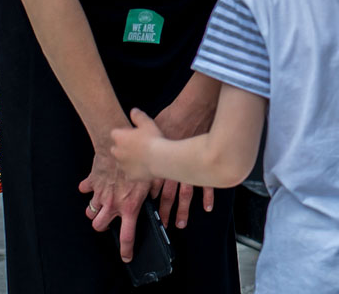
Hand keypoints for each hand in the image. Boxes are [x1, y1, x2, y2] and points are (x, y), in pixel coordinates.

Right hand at [80, 138, 152, 262]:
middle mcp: (112, 202)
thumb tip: (156, 195)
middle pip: (99, 225)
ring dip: (93, 210)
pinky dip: (88, 187)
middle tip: (108, 222)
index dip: (126, 250)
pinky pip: (85, 188)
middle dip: (102, 226)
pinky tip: (92, 185)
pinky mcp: (93, 181)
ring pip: (90, 211)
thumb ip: (153, 189)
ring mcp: (100, 193)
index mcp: (129, 205)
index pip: (127, 235)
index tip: (126, 257)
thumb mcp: (154, 175)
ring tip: (99, 206)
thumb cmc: (140, 155)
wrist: (119, 140)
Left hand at [110, 109, 161, 181]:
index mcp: (119, 138)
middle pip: (115, 149)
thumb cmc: (153, 139)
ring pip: (122, 162)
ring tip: (142, 157)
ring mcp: (123, 166)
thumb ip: (138, 116)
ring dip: (128, 160)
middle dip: (123, 148)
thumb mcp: (147, 123)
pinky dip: (135, 171)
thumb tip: (133, 111)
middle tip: (137, 146)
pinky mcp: (130, 176)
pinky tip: (144, 167)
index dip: (124, 133)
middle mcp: (117, 152)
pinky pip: (130, 174)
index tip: (133, 134)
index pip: (115, 133)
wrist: (160, 158)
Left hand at [152, 94, 216, 228]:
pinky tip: (207, 207)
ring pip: (183, 195)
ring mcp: (186, 169)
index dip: (151, 194)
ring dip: (182, 210)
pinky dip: (207, 197)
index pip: (152, 181)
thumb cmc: (172, 117)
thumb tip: (132, 120)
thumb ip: (140, 126)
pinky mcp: (201, 165)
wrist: (192, 115)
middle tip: (162, 222)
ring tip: (180, 223)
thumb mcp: (148, 121)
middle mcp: (170, 168)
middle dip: (164, 210)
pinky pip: (205, 185)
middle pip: (166, 194)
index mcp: (157, 160)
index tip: (151, 204)